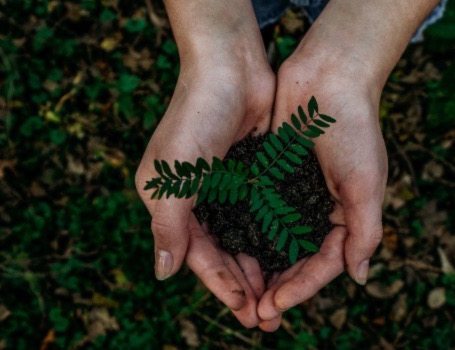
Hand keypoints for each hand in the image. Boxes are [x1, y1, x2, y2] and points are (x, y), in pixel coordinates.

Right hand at [135, 0, 274, 327]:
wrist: (230, 67)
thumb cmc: (194, 118)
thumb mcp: (172, 177)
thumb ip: (168, 227)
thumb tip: (163, 274)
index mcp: (172, 203)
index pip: (198, 256)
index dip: (221, 286)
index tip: (246, 311)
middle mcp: (199, 200)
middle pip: (224, 255)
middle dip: (245, 287)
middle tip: (269, 319)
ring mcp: (229, 188)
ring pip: (247, 240)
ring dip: (262, 270)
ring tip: (282, 299)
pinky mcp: (254, 175)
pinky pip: (265, 216)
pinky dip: (275, 239)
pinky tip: (292, 259)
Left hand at [256, 57, 387, 330]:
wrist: (329, 76)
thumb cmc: (354, 129)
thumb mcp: (366, 184)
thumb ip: (364, 231)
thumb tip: (359, 278)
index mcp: (345, 216)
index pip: (323, 264)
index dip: (301, 288)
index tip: (275, 306)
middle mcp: (318, 210)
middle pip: (295, 260)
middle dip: (277, 289)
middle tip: (254, 316)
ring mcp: (292, 195)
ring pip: (272, 242)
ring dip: (258, 270)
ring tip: (239, 296)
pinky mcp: (270, 177)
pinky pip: (256, 213)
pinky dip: (244, 234)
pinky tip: (227, 252)